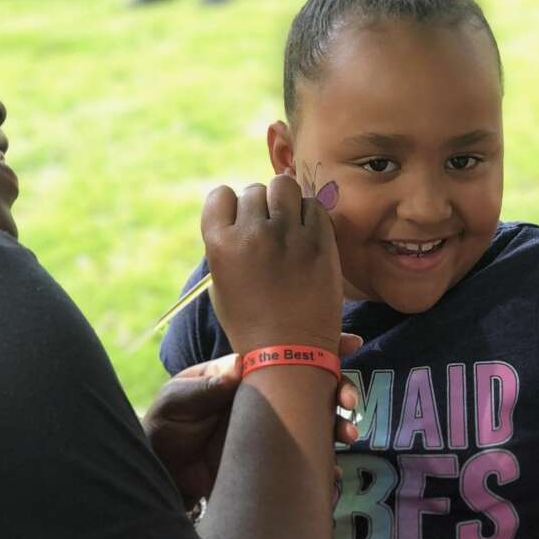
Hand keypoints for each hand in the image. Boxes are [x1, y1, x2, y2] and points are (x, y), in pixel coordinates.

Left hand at [143, 335, 363, 507]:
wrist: (161, 470)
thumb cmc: (167, 423)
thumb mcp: (179, 400)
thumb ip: (205, 387)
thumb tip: (235, 369)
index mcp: (248, 374)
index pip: (289, 353)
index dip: (322, 347)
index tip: (351, 343)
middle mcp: (268, 398)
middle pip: (314, 388)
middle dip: (340, 390)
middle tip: (349, 402)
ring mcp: (274, 429)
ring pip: (316, 422)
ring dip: (338, 425)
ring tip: (347, 435)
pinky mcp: (273, 459)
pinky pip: (305, 457)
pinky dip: (324, 463)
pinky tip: (333, 470)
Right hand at [201, 174, 342, 355]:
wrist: (289, 353)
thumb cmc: (251, 321)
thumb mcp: (221, 282)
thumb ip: (226, 244)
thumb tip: (241, 215)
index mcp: (219, 243)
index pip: (220, 194)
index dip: (232, 207)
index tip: (241, 223)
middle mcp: (250, 233)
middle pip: (255, 190)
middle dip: (262, 206)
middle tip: (270, 230)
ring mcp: (286, 235)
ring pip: (285, 186)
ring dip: (287, 201)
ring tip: (291, 226)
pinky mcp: (319, 241)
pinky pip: (314, 206)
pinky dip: (311, 216)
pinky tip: (309, 236)